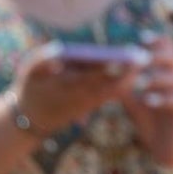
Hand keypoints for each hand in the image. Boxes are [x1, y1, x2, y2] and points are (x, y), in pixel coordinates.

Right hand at [12, 41, 139, 135]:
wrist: (32, 119)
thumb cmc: (30, 88)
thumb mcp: (29, 71)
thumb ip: (43, 61)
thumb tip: (59, 54)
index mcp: (66, 87)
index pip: (91, 77)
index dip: (108, 68)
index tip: (122, 58)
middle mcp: (80, 97)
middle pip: (107, 85)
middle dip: (126, 72)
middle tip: (143, 57)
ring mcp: (88, 103)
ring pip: (113, 91)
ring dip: (129, 78)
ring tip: (143, 61)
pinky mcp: (92, 104)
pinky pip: (111, 95)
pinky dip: (123, 84)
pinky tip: (136, 71)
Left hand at [119, 31, 172, 165]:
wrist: (170, 148)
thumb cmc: (152, 120)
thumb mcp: (134, 101)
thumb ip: (125, 87)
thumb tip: (106, 73)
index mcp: (166, 74)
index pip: (169, 49)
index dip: (157, 41)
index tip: (142, 39)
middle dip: (158, 56)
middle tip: (142, 59)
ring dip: (159, 78)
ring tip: (142, 83)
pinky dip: (163, 98)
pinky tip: (149, 101)